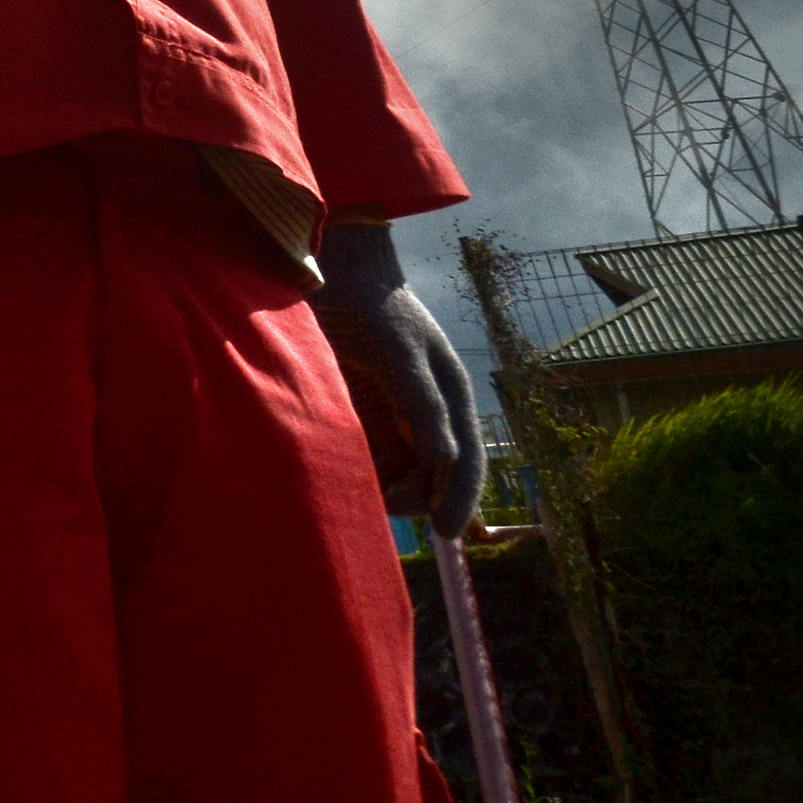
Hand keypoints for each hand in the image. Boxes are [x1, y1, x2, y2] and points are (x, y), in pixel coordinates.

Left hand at [312, 221, 485, 537]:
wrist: (337, 271)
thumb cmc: (373, 304)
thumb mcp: (399, 348)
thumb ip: (419, 401)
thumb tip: (445, 458)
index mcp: (449, 397)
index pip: (464, 463)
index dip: (457, 499)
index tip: (444, 531)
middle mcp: (429, 412)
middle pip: (432, 477)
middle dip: (414, 497)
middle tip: (381, 501)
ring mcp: (396, 414)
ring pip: (400, 472)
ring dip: (385, 487)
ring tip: (357, 487)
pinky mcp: (365, 413)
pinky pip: (371, 456)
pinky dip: (363, 470)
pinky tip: (342, 472)